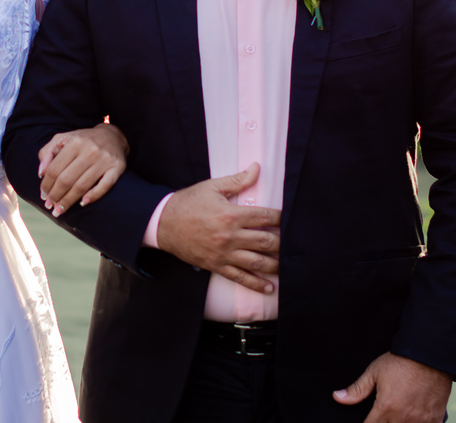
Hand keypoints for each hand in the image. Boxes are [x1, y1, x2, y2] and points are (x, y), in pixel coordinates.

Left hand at [38, 122, 127, 215]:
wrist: (113, 136)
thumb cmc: (83, 141)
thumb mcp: (63, 139)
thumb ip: (48, 152)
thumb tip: (42, 173)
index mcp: (74, 142)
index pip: (55, 169)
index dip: (46, 185)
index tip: (43, 195)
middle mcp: (90, 150)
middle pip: (67, 179)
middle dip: (55, 196)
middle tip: (50, 205)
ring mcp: (104, 160)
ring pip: (82, 185)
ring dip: (68, 201)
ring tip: (59, 210)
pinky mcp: (117, 168)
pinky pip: (105, 186)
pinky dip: (93, 196)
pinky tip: (83, 203)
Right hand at [155, 163, 280, 293]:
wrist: (163, 223)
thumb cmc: (188, 203)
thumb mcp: (212, 187)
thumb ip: (237, 180)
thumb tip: (257, 168)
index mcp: (232, 215)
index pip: (265, 217)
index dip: (281, 217)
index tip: (289, 218)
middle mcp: (231, 236)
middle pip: (266, 241)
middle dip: (282, 242)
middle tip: (292, 241)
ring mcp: (224, 254)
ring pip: (257, 262)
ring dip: (275, 264)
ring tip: (286, 264)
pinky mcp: (217, 266)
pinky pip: (240, 278)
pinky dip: (256, 284)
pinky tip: (269, 288)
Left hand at [333, 352, 451, 422]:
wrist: (429, 355)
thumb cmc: (401, 362)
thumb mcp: (374, 372)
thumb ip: (356, 390)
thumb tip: (337, 397)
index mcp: (386, 407)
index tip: (367, 419)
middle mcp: (403, 417)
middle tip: (383, 414)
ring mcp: (420, 420)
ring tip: (396, 414)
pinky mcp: (434, 419)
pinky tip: (412, 417)